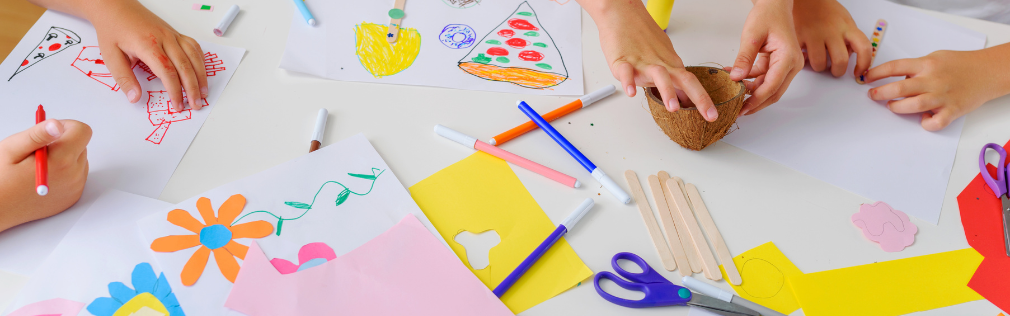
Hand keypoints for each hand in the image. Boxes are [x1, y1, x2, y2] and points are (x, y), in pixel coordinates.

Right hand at [0, 120, 90, 232]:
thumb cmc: (0, 178)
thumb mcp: (12, 149)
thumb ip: (38, 134)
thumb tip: (58, 124)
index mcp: (62, 161)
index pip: (82, 131)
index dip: (66, 126)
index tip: (47, 132)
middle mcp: (74, 176)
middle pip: (81, 145)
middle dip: (62, 142)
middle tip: (37, 151)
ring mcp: (75, 189)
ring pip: (79, 160)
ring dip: (64, 157)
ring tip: (38, 165)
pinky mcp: (73, 197)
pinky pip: (76, 176)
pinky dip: (65, 171)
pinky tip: (44, 176)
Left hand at [91, 0, 207, 110]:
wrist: (117, 7)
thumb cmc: (113, 30)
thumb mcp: (110, 55)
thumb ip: (124, 78)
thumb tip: (134, 98)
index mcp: (147, 44)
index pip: (167, 72)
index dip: (175, 91)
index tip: (177, 105)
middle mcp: (164, 38)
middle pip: (185, 66)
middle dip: (192, 88)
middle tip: (196, 104)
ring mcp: (172, 35)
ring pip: (193, 57)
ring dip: (201, 76)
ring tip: (204, 93)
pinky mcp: (175, 33)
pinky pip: (194, 47)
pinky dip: (201, 61)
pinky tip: (201, 72)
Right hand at [580, 0, 716, 120]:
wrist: (622, 15)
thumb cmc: (640, 36)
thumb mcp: (662, 58)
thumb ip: (672, 78)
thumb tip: (684, 98)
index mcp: (670, 65)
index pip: (692, 83)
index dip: (704, 99)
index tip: (713, 115)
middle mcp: (660, 64)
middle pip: (684, 80)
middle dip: (700, 98)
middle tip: (709, 115)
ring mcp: (642, 62)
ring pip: (659, 75)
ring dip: (668, 91)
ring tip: (673, 107)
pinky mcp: (623, 60)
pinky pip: (627, 72)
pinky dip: (628, 82)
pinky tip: (631, 92)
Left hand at [728, 0, 803, 115]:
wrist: (774, 5)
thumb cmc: (768, 15)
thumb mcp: (752, 36)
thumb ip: (744, 58)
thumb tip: (736, 78)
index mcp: (788, 58)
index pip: (771, 86)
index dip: (756, 100)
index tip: (742, 109)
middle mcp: (791, 64)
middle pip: (774, 92)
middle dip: (755, 103)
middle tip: (737, 111)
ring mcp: (786, 65)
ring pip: (769, 87)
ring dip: (751, 92)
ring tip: (732, 94)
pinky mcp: (778, 64)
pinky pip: (764, 78)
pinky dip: (750, 81)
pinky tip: (735, 79)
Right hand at [793, 0, 870, 77]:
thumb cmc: (825, 10)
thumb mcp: (844, 19)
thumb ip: (849, 37)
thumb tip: (850, 55)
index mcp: (847, 27)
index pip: (864, 48)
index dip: (864, 64)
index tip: (858, 72)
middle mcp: (832, 31)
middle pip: (840, 61)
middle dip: (838, 71)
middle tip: (834, 70)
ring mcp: (814, 34)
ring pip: (819, 63)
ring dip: (819, 67)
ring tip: (817, 61)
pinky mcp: (798, 37)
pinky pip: (801, 58)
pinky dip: (802, 60)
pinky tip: (804, 54)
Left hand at [865, 47, 1009, 130]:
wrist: (988, 71)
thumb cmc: (959, 64)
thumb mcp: (935, 58)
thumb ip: (916, 68)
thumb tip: (897, 80)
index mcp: (927, 64)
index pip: (895, 67)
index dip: (876, 73)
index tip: (866, 79)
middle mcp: (933, 80)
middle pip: (899, 89)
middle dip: (880, 93)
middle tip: (873, 95)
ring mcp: (943, 96)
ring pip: (912, 106)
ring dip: (897, 108)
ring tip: (892, 106)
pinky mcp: (953, 110)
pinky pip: (934, 123)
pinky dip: (925, 124)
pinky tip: (922, 119)